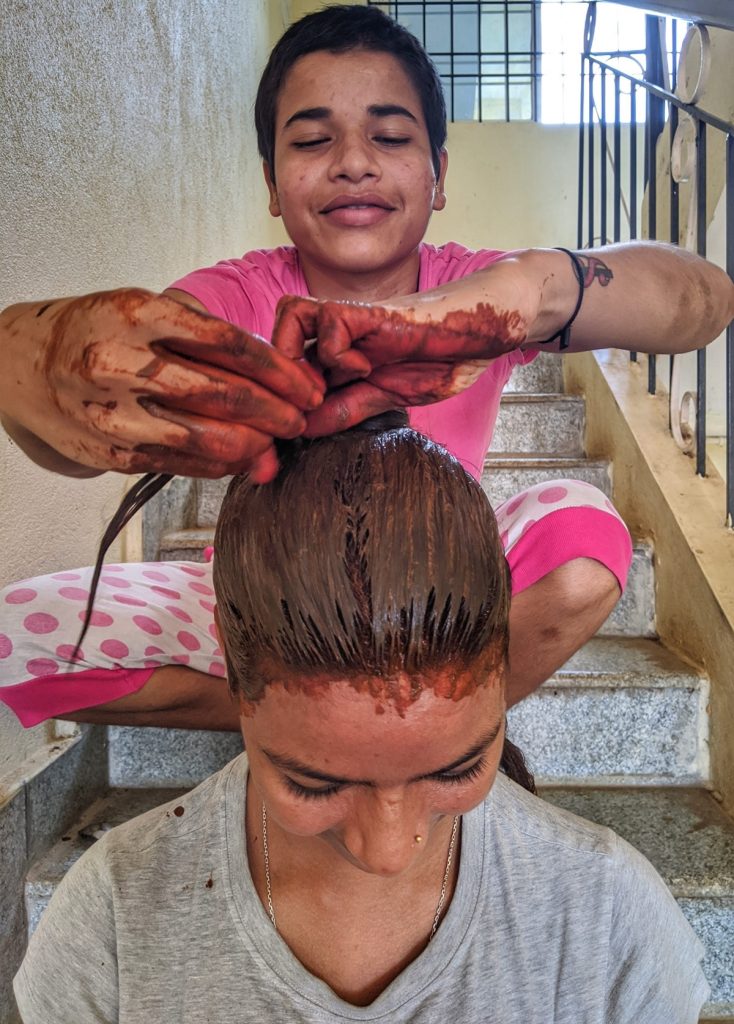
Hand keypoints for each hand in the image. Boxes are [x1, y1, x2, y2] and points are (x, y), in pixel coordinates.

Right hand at [0, 289, 323, 479]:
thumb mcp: (144, 307)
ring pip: (208, 438)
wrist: (22, 365)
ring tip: (275, 442)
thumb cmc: (98, 330)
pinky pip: (182, 462)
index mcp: (140, 314)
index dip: (279, 370)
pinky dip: (220, 463)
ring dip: (255, 444)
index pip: (231, 344)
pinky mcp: (112, 452)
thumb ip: (203, 334)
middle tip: (301, 419)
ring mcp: (116, 413)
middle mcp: (125, 363)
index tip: (307, 385)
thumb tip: (270, 373)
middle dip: (277, 412)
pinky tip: (240, 456)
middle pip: (226, 395)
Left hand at [271, 288, 529, 434]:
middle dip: (275, 383)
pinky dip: (337, 352)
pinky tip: (364, 368)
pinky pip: (328, 322)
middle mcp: (336, 334)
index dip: (277, 398)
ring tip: (320, 390)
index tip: (287, 436)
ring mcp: (351, 319)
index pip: (284, 367)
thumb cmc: (441, 360)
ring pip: (288, 317)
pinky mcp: (370, 311)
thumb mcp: (388, 397)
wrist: (480, 334)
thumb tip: (305, 431)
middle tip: (296, 417)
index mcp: (336, 355)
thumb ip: (349, 409)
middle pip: (274, 340)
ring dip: (296, 357)